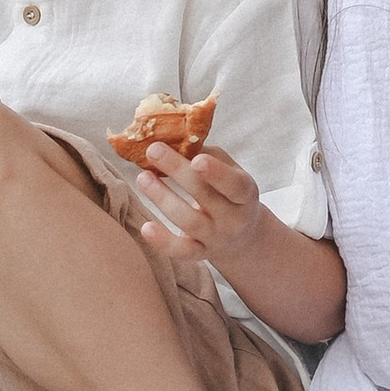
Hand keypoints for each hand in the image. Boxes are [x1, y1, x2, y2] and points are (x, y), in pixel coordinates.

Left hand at [132, 141, 267, 275]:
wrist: (243, 234)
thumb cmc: (229, 191)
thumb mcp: (230, 171)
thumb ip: (207, 154)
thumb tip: (174, 137)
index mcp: (245, 193)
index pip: (234, 185)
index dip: (217, 173)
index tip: (196, 159)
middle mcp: (234, 219)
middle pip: (205, 196)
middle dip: (178, 171)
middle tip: (153, 151)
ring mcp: (217, 238)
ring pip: (189, 221)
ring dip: (163, 198)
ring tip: (143, 177)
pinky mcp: (201, 253)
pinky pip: (181, 251)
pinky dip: (163, 242)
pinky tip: (146, 227)